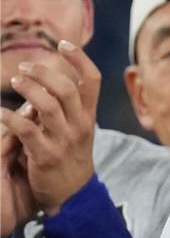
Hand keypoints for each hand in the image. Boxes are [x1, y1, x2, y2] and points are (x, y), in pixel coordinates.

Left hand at [1, 40, 99, 216]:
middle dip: (45, 72)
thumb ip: (70, 105)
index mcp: (89, 114)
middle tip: (24, 67)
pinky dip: (11, 117)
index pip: (92, 79)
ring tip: (14, 81)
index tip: (64, 44)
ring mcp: (64, 139)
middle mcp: (80, 123)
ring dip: (29, 89)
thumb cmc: (71, 154)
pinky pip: (27, 130)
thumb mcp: (79, 126)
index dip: (80, 59)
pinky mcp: (46, 155)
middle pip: (67, 88)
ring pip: (48, 106)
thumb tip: (54, 77)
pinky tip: (0, 112)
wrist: (73, 192)